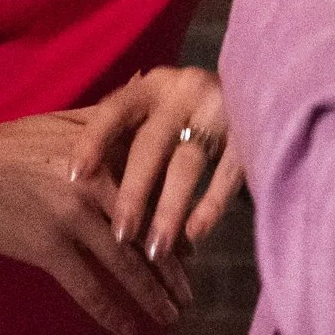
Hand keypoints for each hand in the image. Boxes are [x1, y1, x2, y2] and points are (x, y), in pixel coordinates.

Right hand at [0, 111, 184, 334]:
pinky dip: (110, 312)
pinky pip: (87, 286)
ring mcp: (71, 216)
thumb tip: (144, 81)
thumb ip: (107, 114)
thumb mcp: (63, 121)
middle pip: (148, 230)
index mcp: (103, 151)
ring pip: (125, 264)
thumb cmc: (10, 143)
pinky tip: (128, 329)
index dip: (176, 223)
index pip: (154, 190)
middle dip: (173, 269)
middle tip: (190, 293)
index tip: (192, 250)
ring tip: (171, 315)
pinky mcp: (46, 246)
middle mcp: (94, 183)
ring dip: (152, 295)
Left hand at [70, 67, 244, 267]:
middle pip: (151, 144)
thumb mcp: (156, 111)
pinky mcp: (251, 130)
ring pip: (188, 164)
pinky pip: (228, 174)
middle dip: (133, 192)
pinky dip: (211, 206)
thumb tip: (76, 181)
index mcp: (152, 85)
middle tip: (120, 235)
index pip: (114, 110)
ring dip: (169, 209)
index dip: (93, 141)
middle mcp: (184, 91)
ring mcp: (219, 109)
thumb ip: (125, 136)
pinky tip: (195, 235)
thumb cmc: (188, 111)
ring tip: (155, 250)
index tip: (74, 177)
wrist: (260, 84)